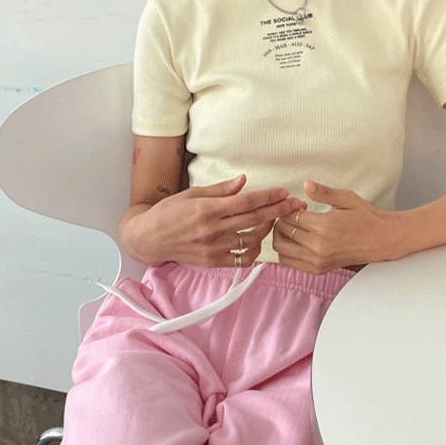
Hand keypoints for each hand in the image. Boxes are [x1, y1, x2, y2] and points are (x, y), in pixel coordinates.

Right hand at [129, 175, 303, 266]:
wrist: (149, 238)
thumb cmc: (169, 212)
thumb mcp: (192, 194)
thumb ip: (220, 190)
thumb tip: (244, 181)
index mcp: (207, 209)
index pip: (246, 202)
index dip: (268, 197)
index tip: (284, 193)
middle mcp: (211, 230)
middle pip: (254, 220)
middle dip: (279, 211)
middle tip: (296, 205)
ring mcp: (213, 249)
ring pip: (252, 240)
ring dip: (268, 229)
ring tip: (276, 219)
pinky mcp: (213, 262)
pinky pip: (242, 259)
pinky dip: (255, 251)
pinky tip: (259, 241)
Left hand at [272, 180, 393, 273]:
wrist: (380, 240)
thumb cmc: (364, 217)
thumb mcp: (346, 198)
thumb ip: (323, 192)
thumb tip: (306, 184)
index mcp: (324, 227)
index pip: (291, 217)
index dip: (290, 208)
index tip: (299, 204)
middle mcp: (318, 247)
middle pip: (283, 232)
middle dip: (283, 220)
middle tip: (295, 214)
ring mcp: (318, 261)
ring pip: (282, 250)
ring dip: (282, 236)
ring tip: (294, 227)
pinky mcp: (318, 269)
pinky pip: (290, 262)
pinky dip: (287, 250)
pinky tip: (297, 239)